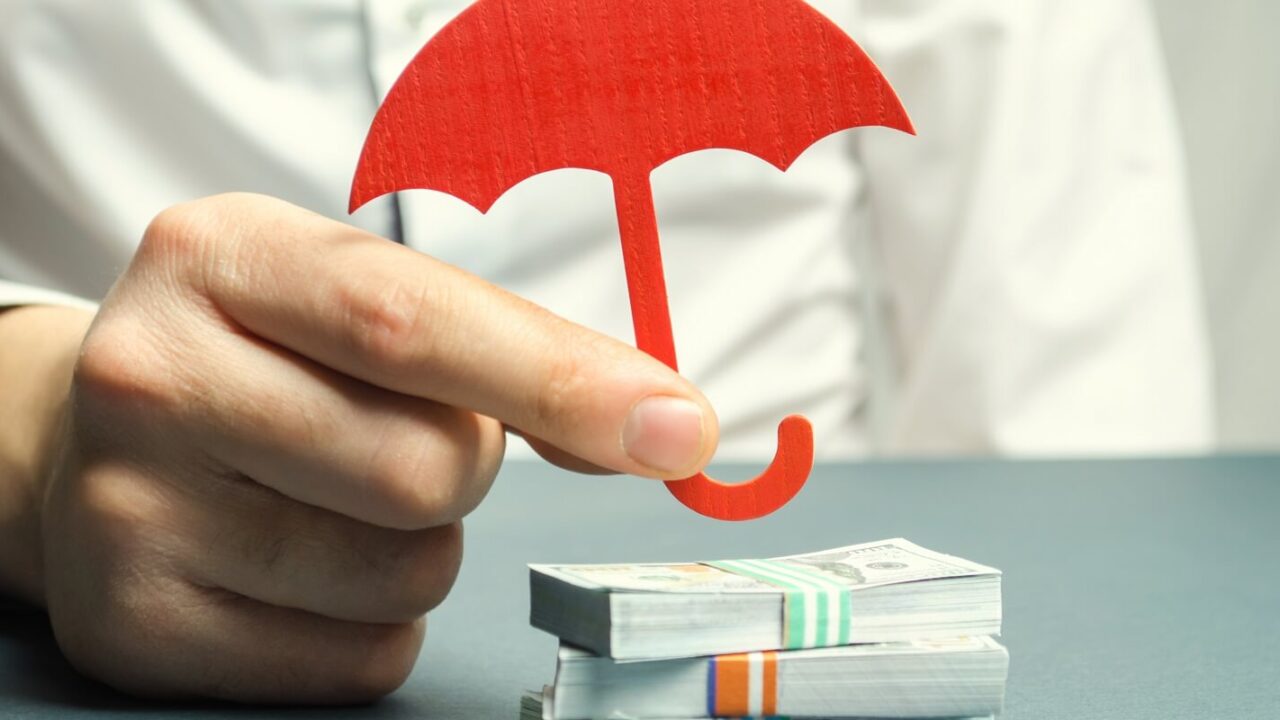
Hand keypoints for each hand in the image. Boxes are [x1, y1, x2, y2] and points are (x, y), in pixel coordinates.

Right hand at [30, 193, 716, 701]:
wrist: (84, 442)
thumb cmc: (257, 358)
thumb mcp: (345, 300)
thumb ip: (498, 349)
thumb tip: (658, 425)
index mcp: (220, 255)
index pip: (414, 321)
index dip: (561, 379)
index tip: (677, 428)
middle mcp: (153, 374)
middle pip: (428, 467)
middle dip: (462, 465)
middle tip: (394, 436)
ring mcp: (130, 509)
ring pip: (408, 573)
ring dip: (420, 546)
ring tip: (335, 497)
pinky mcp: (138, 625)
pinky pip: (361, 656)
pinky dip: (374, 621)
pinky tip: (302, 567)